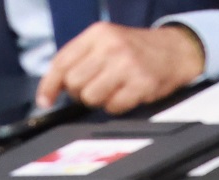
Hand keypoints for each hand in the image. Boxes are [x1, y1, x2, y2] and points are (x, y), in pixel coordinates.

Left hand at [37, 24, 204, 113]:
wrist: (174, 50)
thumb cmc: (134, 51)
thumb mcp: (104, 43)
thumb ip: (78, 60)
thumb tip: (50, 92)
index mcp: (97, 33)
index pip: (62, 62)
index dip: (49, 85)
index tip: (44, 101)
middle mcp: (111, 45)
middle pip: (74, 84)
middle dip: (81, 92)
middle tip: (97, 86)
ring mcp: (127, 64)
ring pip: (91, 98)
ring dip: (99, 100)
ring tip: (113, 88)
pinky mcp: (141, 83)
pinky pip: (113, 107)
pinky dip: (117, 106)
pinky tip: (127, 93)